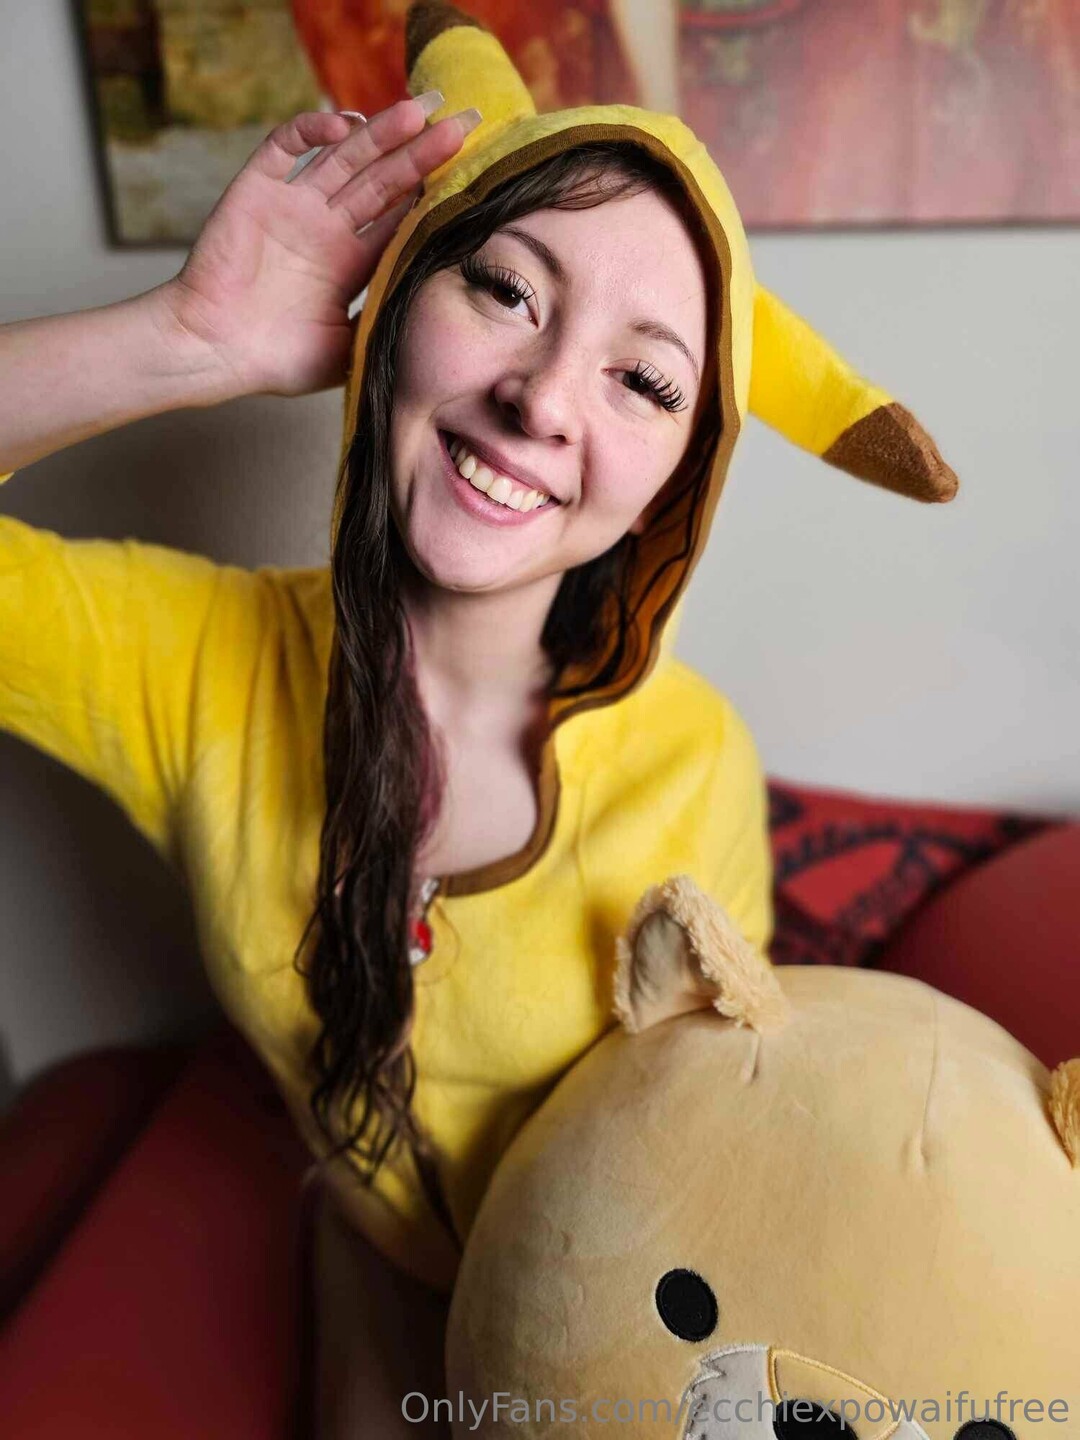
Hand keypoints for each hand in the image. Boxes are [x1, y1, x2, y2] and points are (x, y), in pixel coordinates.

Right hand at [161, 97, 475, 398]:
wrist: (212, 350)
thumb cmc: (274, 361)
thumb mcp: (348, 350)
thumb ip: (384, 325)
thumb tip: (435, 323)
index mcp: (351, 263)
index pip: (399, 218)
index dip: (431, 194)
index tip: (468, 175)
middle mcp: (327, 228)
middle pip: (382, 179)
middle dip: (420, 152)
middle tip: (460, 125)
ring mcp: (293, 205)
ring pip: (344, 157)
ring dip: (380, 133)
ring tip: (418, 111)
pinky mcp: (257, 189)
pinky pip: (285, 146)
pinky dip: (312, 129)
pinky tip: (344, 125)